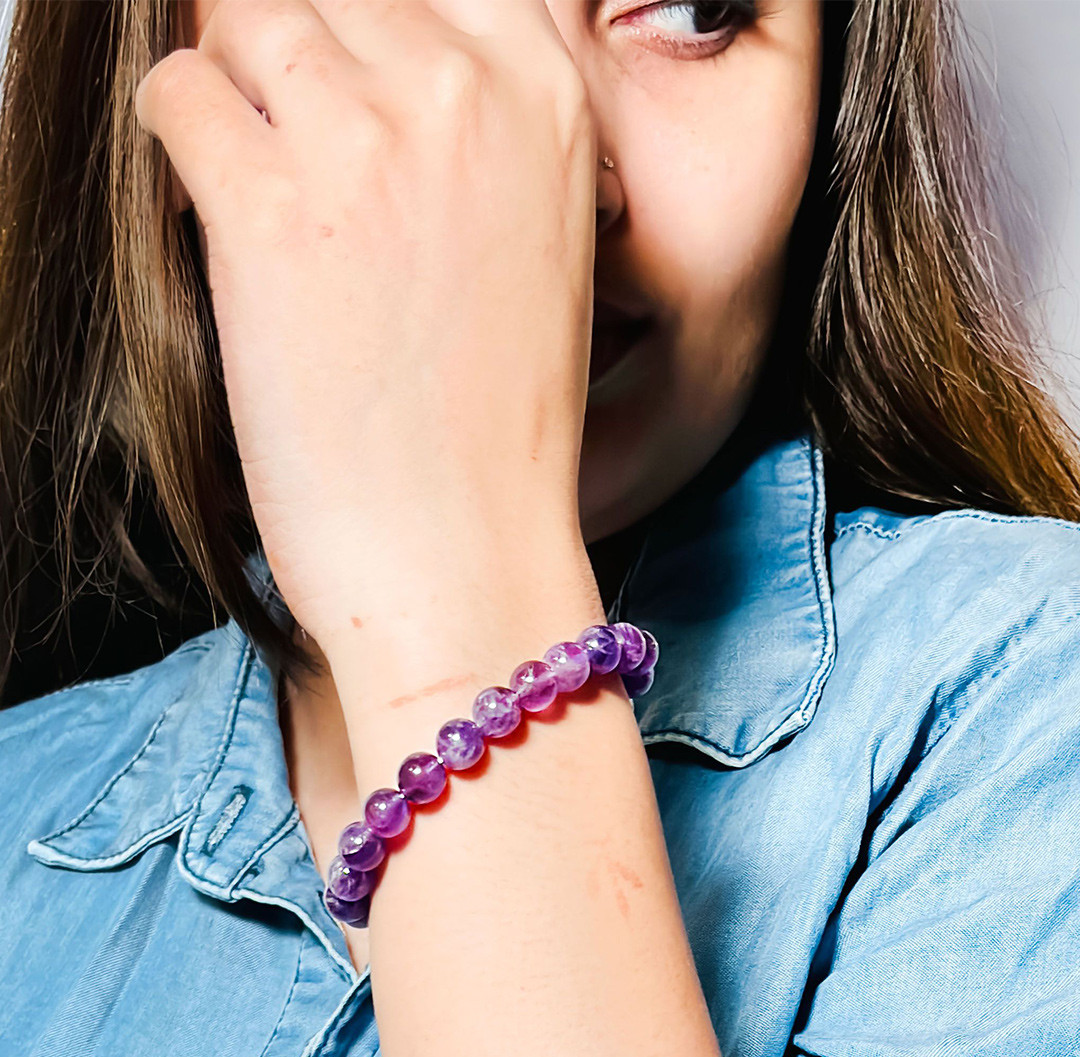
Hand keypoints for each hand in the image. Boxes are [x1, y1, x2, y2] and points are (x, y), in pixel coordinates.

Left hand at [134, 0, 597, 654]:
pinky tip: (222, 227)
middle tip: (291, 152)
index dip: (365, 23)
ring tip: (255, 188)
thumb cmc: (496, 430)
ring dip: (230, 94)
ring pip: (240, 19)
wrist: (465, 554)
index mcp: (545, 94)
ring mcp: (365, 144)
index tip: (339, 82)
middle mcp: (461, 92)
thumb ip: (476, 131)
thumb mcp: (535, 242)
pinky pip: (176, 96)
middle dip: (292, 56)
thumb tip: (365, 62)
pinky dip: (179, 152)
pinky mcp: (270, 211)